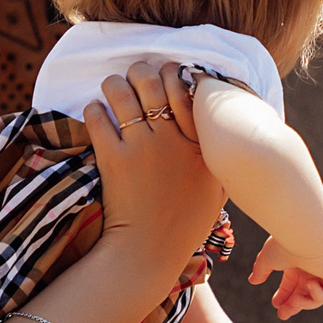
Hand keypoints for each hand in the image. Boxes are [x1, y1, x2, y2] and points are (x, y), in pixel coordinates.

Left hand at [88, 64, 225, 273]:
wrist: (150, 251)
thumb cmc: (186, 224)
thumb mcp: (216, 189)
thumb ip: (221, 161)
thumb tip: (228, 140)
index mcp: (200, 144)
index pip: (187, 89)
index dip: (174, 73)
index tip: (167, 72)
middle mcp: (172, 139)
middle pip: (152, 82)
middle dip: (140, 71)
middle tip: (135, 74)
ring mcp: (142, 147)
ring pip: (122, 93)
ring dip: (114, 85)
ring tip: (112, 86)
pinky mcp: (113, 158)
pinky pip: (98, 118)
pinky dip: (95, 110)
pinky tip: (96, 112)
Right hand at [249, 235, 322, 318]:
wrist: (304, 236)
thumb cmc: (285, 243)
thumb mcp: (268, 259)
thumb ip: (261, 270)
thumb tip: (253, 281)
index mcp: (299, 262)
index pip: (293, 283)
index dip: (284, 295)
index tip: (276, 304)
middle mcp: (314, 266)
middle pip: (306, 293)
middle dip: (294, 305)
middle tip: (282, 315)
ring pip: (318, 297)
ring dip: (305, 303)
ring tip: (295, 300)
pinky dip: (319, 295)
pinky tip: (310, 284)